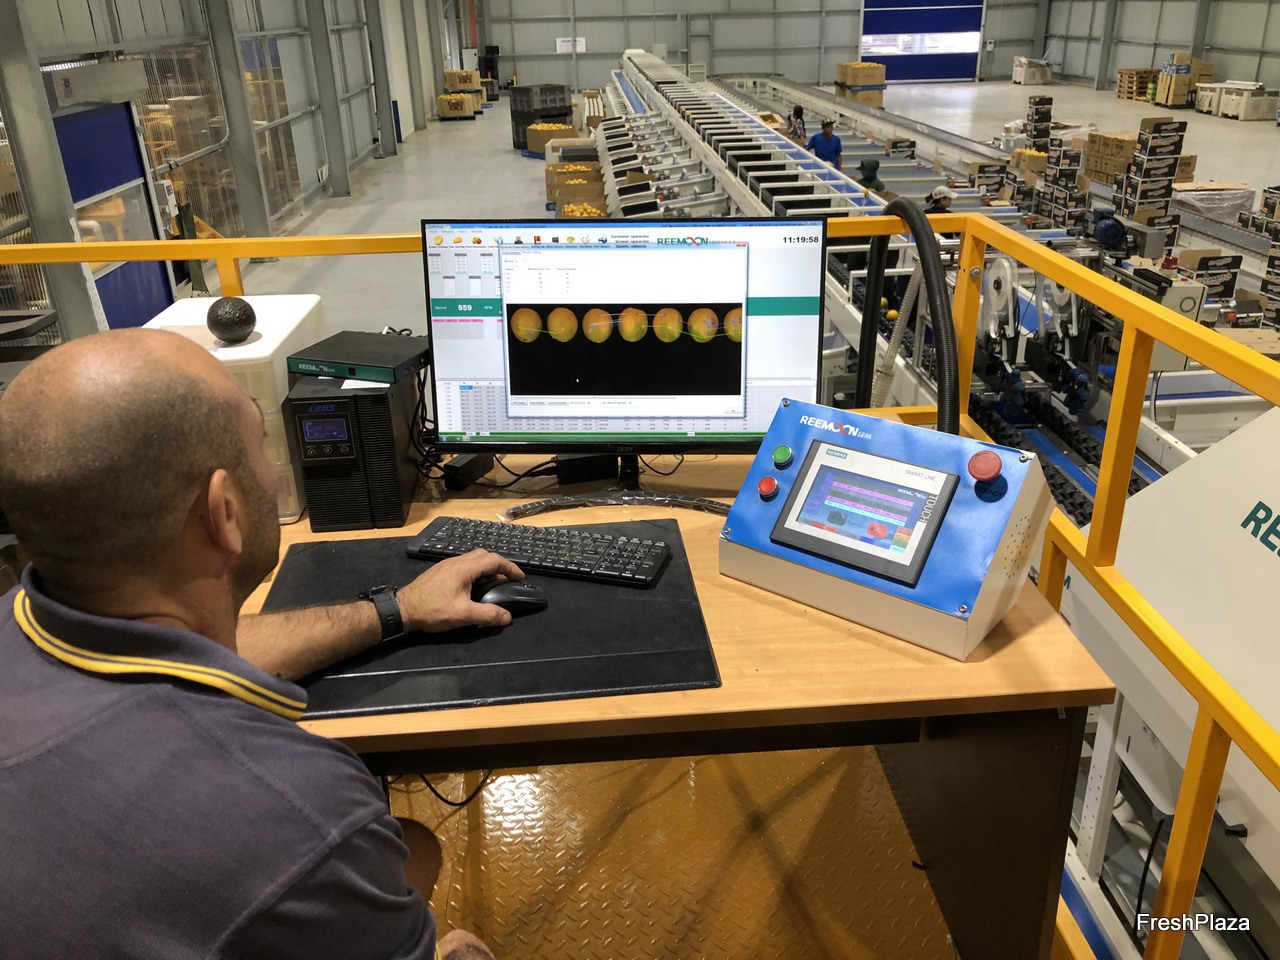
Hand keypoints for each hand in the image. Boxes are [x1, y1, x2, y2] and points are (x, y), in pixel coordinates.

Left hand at [397, 549, 523, 631]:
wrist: (403, 609)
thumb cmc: (432, 610)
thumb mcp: (463, 615)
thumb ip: (487, 615)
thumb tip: (507, 617)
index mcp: (464, 568)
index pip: (493, 560)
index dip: (510, 567)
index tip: (520, 577)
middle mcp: (456, 562)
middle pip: (484, 555)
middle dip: (499, 565)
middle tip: (507, 580)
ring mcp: (447, 565)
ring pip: (473, 559)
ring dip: (486, 568)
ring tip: (493, 585)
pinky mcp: (440, 572)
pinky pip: (464, 565)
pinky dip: (475, 572)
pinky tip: (473, 587)